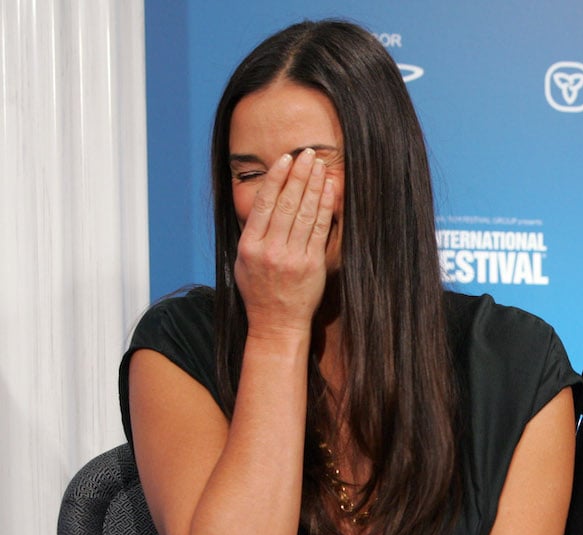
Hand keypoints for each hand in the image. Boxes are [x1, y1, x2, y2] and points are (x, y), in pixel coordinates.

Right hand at [234, 148, 335, 337]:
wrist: (276, 324)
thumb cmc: (260, 292)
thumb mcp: (243, 262)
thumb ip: (253, 234)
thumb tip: (263, 204)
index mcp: (249, 245)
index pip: (263, 203)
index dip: (276, 178)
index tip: (285, 160)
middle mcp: (269, 249)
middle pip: (285, 203)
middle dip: (298, 175)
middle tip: (307, 153)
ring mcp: (291, 257)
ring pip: (303, 213)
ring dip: (313, 185)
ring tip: (319, 164)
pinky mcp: (311, 265)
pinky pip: (319, 229)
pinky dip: (324, 206)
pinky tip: (328, 189)